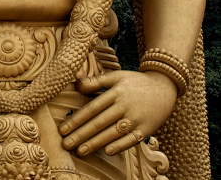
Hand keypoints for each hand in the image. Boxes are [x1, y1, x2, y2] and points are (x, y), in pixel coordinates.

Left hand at [59, 70, 177, 156]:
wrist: (164, 86)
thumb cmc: (136, 82)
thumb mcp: (116, 76)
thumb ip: (96, 81)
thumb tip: (77, 84)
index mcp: (115, 92)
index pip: (92, 108)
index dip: (77, 119)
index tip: (63, 129)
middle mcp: (124, 105)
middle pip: (99, 122)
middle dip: (81, 134)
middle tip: (66, 144)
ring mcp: (136, 118)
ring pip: (112, 132)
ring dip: (96, 142)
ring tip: (80, 151)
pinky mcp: (147, 128)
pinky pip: (132, 139)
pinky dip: (120, 145)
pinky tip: (107, 151)